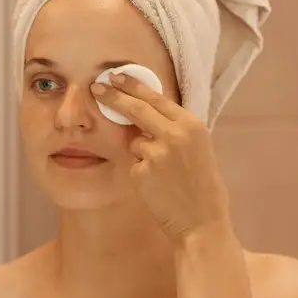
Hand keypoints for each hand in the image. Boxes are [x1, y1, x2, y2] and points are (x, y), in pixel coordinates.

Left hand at [91, 73, 231, 242]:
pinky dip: (141, 172)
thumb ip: (175, 129)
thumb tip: (146, 113)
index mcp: (192, 125)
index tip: (116, 76)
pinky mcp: (141, 171)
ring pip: (134, 141)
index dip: (134, 86)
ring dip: (141, 152)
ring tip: (164, 174)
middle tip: (96, 86)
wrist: (202, 221)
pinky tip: (157, 186)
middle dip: (114, 96)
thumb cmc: (202, 186)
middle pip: (136, 109)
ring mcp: (156, 153)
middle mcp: (174, 134)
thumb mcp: (197, 148)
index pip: (157, 98)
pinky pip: (133, 163)